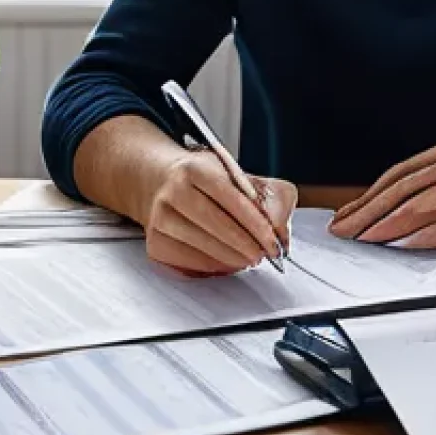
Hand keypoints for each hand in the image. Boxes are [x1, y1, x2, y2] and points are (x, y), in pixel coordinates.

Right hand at [143, 150, 296, 275]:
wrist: (158, 181)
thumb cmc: (204, 179)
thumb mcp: (237, 173)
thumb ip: (268, 196)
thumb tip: (280, 231)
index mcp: (196, 168)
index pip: (231, 197)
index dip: (255, 222)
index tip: (273, 239)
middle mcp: (173, 192)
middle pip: (215, 223)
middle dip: (246, 243)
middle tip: (265, 253)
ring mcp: (160, 219)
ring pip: (202, 245)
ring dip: (232, 258)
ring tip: (250, 259)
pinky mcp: (155, 243)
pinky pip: (188, 261)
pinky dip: (213, 266)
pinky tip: (227, 262)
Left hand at [328, 141, 435, 248]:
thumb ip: (434, 179)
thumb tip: (400, 202)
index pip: (396, 176)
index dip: (368, 196)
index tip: (348, 213)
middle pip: (398, 193)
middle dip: (366, 213)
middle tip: (344, 229)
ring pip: (414, 210)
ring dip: (384, 227)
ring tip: (364, 239)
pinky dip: (418, 238)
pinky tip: (402, 246)